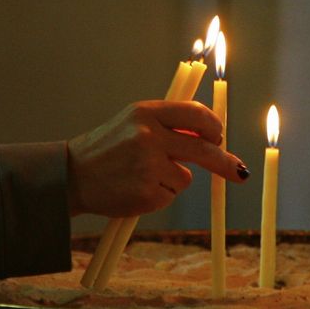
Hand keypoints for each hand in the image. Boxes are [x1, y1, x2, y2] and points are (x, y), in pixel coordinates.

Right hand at [66, 100, 248, 217]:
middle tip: (238, 171)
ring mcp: (148, 165)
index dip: (213, 126)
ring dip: (172, 180)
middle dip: (224, 161)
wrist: (71, 176)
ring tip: (141, 177)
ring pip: (185, 177)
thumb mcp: (131, 124)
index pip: (195, 113)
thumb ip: (166, 124)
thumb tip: (210, 133)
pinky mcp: (148, 192)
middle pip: (203, 148)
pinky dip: (159, 195)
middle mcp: (148, 136)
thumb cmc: (105, 150)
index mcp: (145, 112)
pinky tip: (135, 190)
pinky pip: (170, 195)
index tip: (219, 135)